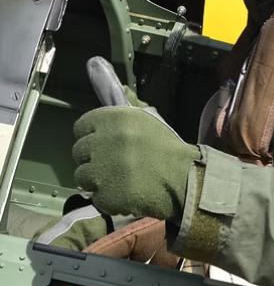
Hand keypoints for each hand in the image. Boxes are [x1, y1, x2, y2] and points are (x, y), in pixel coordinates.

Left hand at [72, 106, 200, 221]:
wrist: (183, 177)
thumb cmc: (166, 147)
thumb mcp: (148, 120)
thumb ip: (129, 106)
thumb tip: (119, 87)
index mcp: (115, 118)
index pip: (81, 126)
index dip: (90, 135)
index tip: (101, 143)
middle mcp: (104, 140)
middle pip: (78, 151)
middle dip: (92, 158)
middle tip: (111, 163)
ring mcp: (102, 170)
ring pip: (82, 175)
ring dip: (97, 179)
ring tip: (117, 180)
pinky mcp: (105, 194)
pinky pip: (95, 196)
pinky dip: (107, 198)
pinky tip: (123, 194)